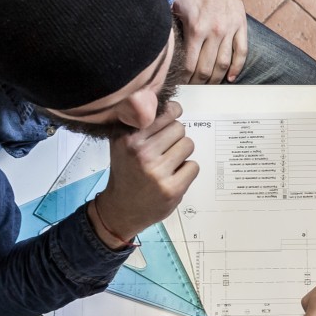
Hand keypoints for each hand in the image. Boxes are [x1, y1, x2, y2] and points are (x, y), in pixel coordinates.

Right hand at [92, 100, 196, 245]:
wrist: (121, 209)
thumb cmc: (126, 172)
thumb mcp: (122, 143)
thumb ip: (142, 123)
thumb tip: (173, 105)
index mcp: (127, 138)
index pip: (164, 112)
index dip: (171, 114)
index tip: (169, 121)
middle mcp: (140, 152)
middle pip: (179, 127)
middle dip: (175, 138)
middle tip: (163, 152)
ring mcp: (157, 172)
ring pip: (188, 145)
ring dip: (182, 154)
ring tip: (167, 165)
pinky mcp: (171, 189)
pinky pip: (193, 166)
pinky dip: (186, 172)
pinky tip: (172, 178)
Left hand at [173, 0, 249, 83]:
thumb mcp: (174, 4)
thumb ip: (168, 24)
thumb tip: (157, 43)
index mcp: (196, 29)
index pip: (190, 64)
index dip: (185, 78)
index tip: (181, 83)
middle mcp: (214, 32)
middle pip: (206, 69)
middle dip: (199, 82)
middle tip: (194, 87)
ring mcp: (229, 30)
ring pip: (223, 63)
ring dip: (216, 78)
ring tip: (209, 85)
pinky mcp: (240, 26)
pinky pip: (241, 52)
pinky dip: (236, 68)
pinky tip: (230, 78)